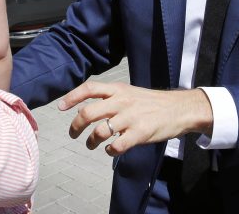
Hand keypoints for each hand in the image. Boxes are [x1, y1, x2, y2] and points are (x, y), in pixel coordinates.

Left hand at [58, 81, 212, 156]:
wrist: (178, 109)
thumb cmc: (150, 102)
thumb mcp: (128, 92)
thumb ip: (108, 98)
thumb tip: (82, 107)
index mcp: (118, 89)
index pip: (89, 88)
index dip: (72, 97)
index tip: (60, 107)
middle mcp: (122, 101)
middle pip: (88, 112)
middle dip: (75, 126)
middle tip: (73, 134)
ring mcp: (131, 117)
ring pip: (100, 131)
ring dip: (91, 141)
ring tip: (91, 145)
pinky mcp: (140, 133)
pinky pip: (117, 146)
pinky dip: (109, 150)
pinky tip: (110, 150)